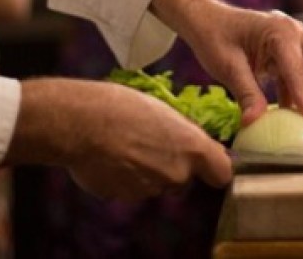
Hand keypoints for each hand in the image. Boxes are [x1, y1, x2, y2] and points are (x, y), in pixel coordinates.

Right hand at [5, 78, 231, 200]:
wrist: (79, 122)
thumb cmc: (120, 105)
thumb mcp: (161, 109)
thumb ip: (182, 133)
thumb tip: (189, 145)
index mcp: (191, 147)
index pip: (223, 172)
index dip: (216, 166)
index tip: (208, 160)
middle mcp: (175, 173)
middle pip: (185, 178)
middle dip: (173, 165)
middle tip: (152, 141)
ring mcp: (149, 189)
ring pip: (156, 183)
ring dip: (146, 170)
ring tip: (126, 144)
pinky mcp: (125, 197)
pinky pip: (131, 188)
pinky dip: (125, 177)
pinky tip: (111, 155)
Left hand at [151, 0, 302, 127]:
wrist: (205, 19)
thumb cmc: (213, 36)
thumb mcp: (227, 67)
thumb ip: (246, 93)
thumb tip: (255, 122)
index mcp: (281, 31)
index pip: (302, 71)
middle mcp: (295, 32)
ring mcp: (294, 40)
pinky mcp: (289, 51)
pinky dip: (301, 94)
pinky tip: (293, 115)